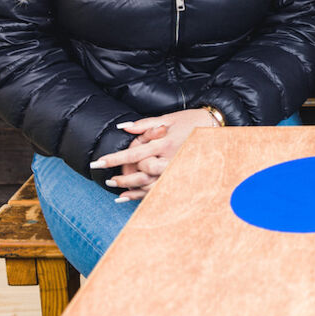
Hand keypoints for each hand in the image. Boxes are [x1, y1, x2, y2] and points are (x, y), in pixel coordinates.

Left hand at [90, 107, 220, 200]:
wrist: (215, 127)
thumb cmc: (190, 121)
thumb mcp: (168, 118)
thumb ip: (144, 124)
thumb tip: (123, 127)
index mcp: (164, 143)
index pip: (134, 153)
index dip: (115, 159)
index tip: (99, 162)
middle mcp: (170, 159)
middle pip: (141, 173)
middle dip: (123, 177)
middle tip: (108, 179)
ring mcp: (176, 169)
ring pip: (150, 185)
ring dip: (131, 188)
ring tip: (116, 189)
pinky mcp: (180, 176)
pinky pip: (160, 189)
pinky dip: (143, 195)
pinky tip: (129, 197)